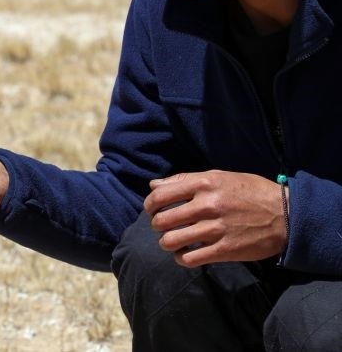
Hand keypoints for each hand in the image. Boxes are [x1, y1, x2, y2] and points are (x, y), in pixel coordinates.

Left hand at [144, 170, 286, 267]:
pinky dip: (181, 259)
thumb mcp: (220, 176)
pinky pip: (190, 259)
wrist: (286, 215)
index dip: (149, 205)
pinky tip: (185, 255)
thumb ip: (185, 180)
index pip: (160, 196)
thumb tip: (154, 186)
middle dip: (157, 226)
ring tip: (172, 242)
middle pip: (162, 220)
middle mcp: (207, 205)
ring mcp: (216, 229)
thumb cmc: (250, 192)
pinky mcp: (225, 250)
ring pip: (171, 241)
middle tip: (163, 227)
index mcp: (204, 184)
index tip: (152, 210)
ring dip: (167, 243)